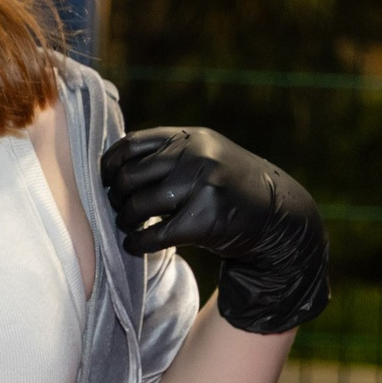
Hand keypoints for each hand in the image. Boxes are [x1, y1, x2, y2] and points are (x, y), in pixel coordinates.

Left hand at [101, 126, 328, 333]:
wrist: (276, 215)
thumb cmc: (227, 186)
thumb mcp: (203, 155)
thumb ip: (167, 153)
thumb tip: (111, 166)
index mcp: (190, 137)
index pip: (131, 144)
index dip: (109, 165)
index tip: (104, 181)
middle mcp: (196, 157)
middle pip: (130, 177)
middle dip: (116, 197)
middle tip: (118, 209)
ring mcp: (203, 186)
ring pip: (139, 205)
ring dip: (125, 220)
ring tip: (127, 226)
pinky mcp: (207, 220)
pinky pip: (156, 234)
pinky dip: (137, 242)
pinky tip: (134, 245)